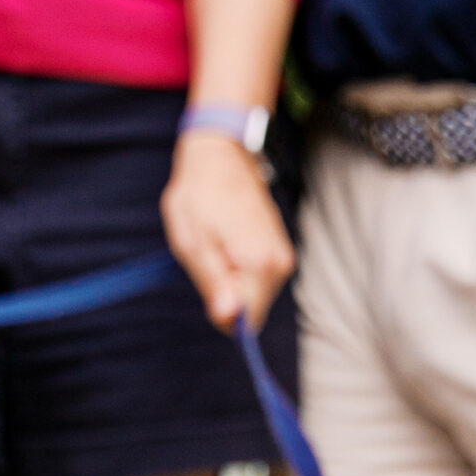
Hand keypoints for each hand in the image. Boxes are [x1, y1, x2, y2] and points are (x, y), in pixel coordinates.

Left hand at [161, 133, 294, 331]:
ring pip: (252, 292)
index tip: (208, 275)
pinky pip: (256, 277)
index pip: (246, 322)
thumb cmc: (199, 194)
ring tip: (217, 240)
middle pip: (250, 307)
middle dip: (224, 289)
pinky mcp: (280, 250)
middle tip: (209, 251)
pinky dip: (237, 264)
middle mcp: (280, 264)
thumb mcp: (192, 242)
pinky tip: (227, 237)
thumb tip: (228, 321)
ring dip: (229, 276)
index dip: (221, 310)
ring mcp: (283, 256)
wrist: (220, 154)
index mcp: (259, 265)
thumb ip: (213, 283)